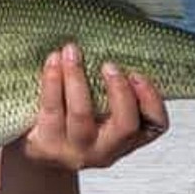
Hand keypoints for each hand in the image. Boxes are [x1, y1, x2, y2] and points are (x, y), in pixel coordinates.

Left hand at [18, 43, 167, 171]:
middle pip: (125, 125)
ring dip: (78, 78)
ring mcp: (76, 149)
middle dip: (119, 91)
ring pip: (82, 115)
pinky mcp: (47, 144)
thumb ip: (116, 88)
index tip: (138, 74)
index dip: (152, 99)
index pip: (156, 124)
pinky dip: (52, 81)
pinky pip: (51, 110)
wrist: (39, 154)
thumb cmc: (77, 120)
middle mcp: (106, 149)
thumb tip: (121, 38)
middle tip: (109, 65)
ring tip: (72, 51)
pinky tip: (53, 61)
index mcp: (128, 138)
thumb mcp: (103, 111)